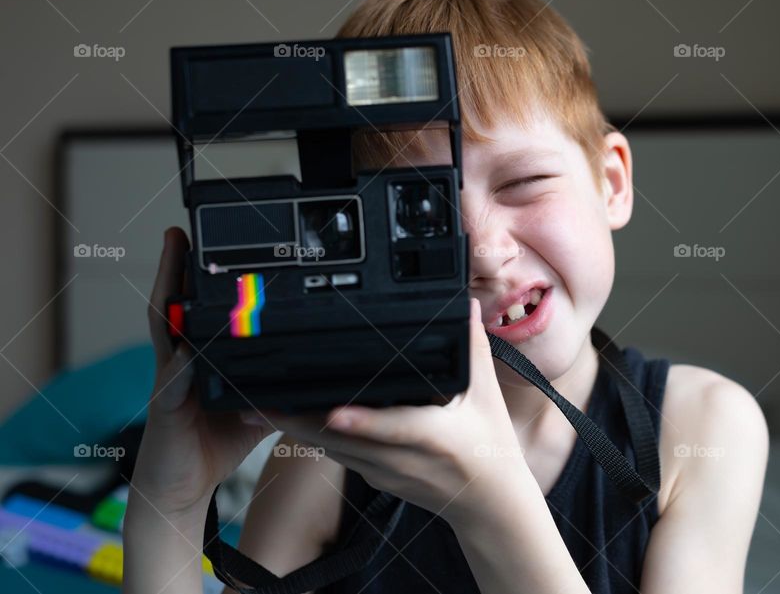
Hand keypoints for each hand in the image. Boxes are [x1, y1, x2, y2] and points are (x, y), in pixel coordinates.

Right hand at [129, 227, 276, 517]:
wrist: (184, 486)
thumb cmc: (217, 441)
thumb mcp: (260, 403)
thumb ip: (281, 380)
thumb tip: (320, 366)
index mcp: (200, 355)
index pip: (200, 307)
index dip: (201, 276)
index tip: (212, 242)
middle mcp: (180, 360)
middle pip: (175, 305)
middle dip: (175, 267)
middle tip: (179, 232)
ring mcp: (170, 381)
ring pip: (165, 330)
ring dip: (167, 293)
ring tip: (172, 259)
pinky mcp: (166, 409)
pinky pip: (173, 382)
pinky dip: (181, 364)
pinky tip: (187, 348)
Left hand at [270, 298, 535, 527]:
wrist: (489, 503)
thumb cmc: (490, 447)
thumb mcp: (486, 397)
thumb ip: (472, 349)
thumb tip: (465, 306)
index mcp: (434, 437)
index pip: (393, 430)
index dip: (361, 422)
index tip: (332, 413)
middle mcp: (403, 460)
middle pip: (344, 441)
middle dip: (300, 421)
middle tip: (259, 402)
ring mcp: (386, 473)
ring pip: (332, 450)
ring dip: (296, 430)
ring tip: (259, 408)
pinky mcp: (374, 478)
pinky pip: (339, 455)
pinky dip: (313, 438)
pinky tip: (289, 420)